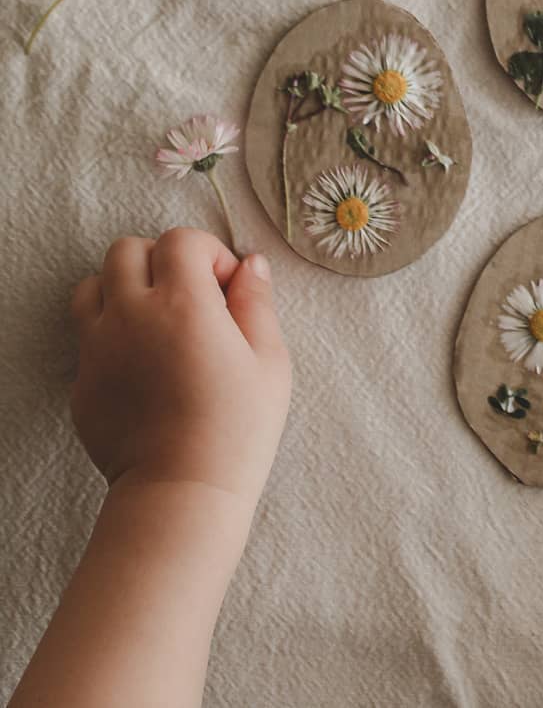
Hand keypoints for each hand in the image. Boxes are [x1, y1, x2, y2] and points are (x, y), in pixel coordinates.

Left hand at [70, 228, 290, 508]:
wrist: (181, 493)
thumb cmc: (236, 429)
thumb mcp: (269, 361)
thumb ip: (257, 302)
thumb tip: (250, 265)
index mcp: (183, 303)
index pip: (180, 240)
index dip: (208, 253)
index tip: (226, 287)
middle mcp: (132, 315)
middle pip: (127, 250)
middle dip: (161, 260)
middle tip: (189, 295)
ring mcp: (98, 348)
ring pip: (93, 285)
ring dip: (123, 288)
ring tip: (154, 320)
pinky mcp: (81, 381)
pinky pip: (86, 336)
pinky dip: (111, 334)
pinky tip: (143, 365)